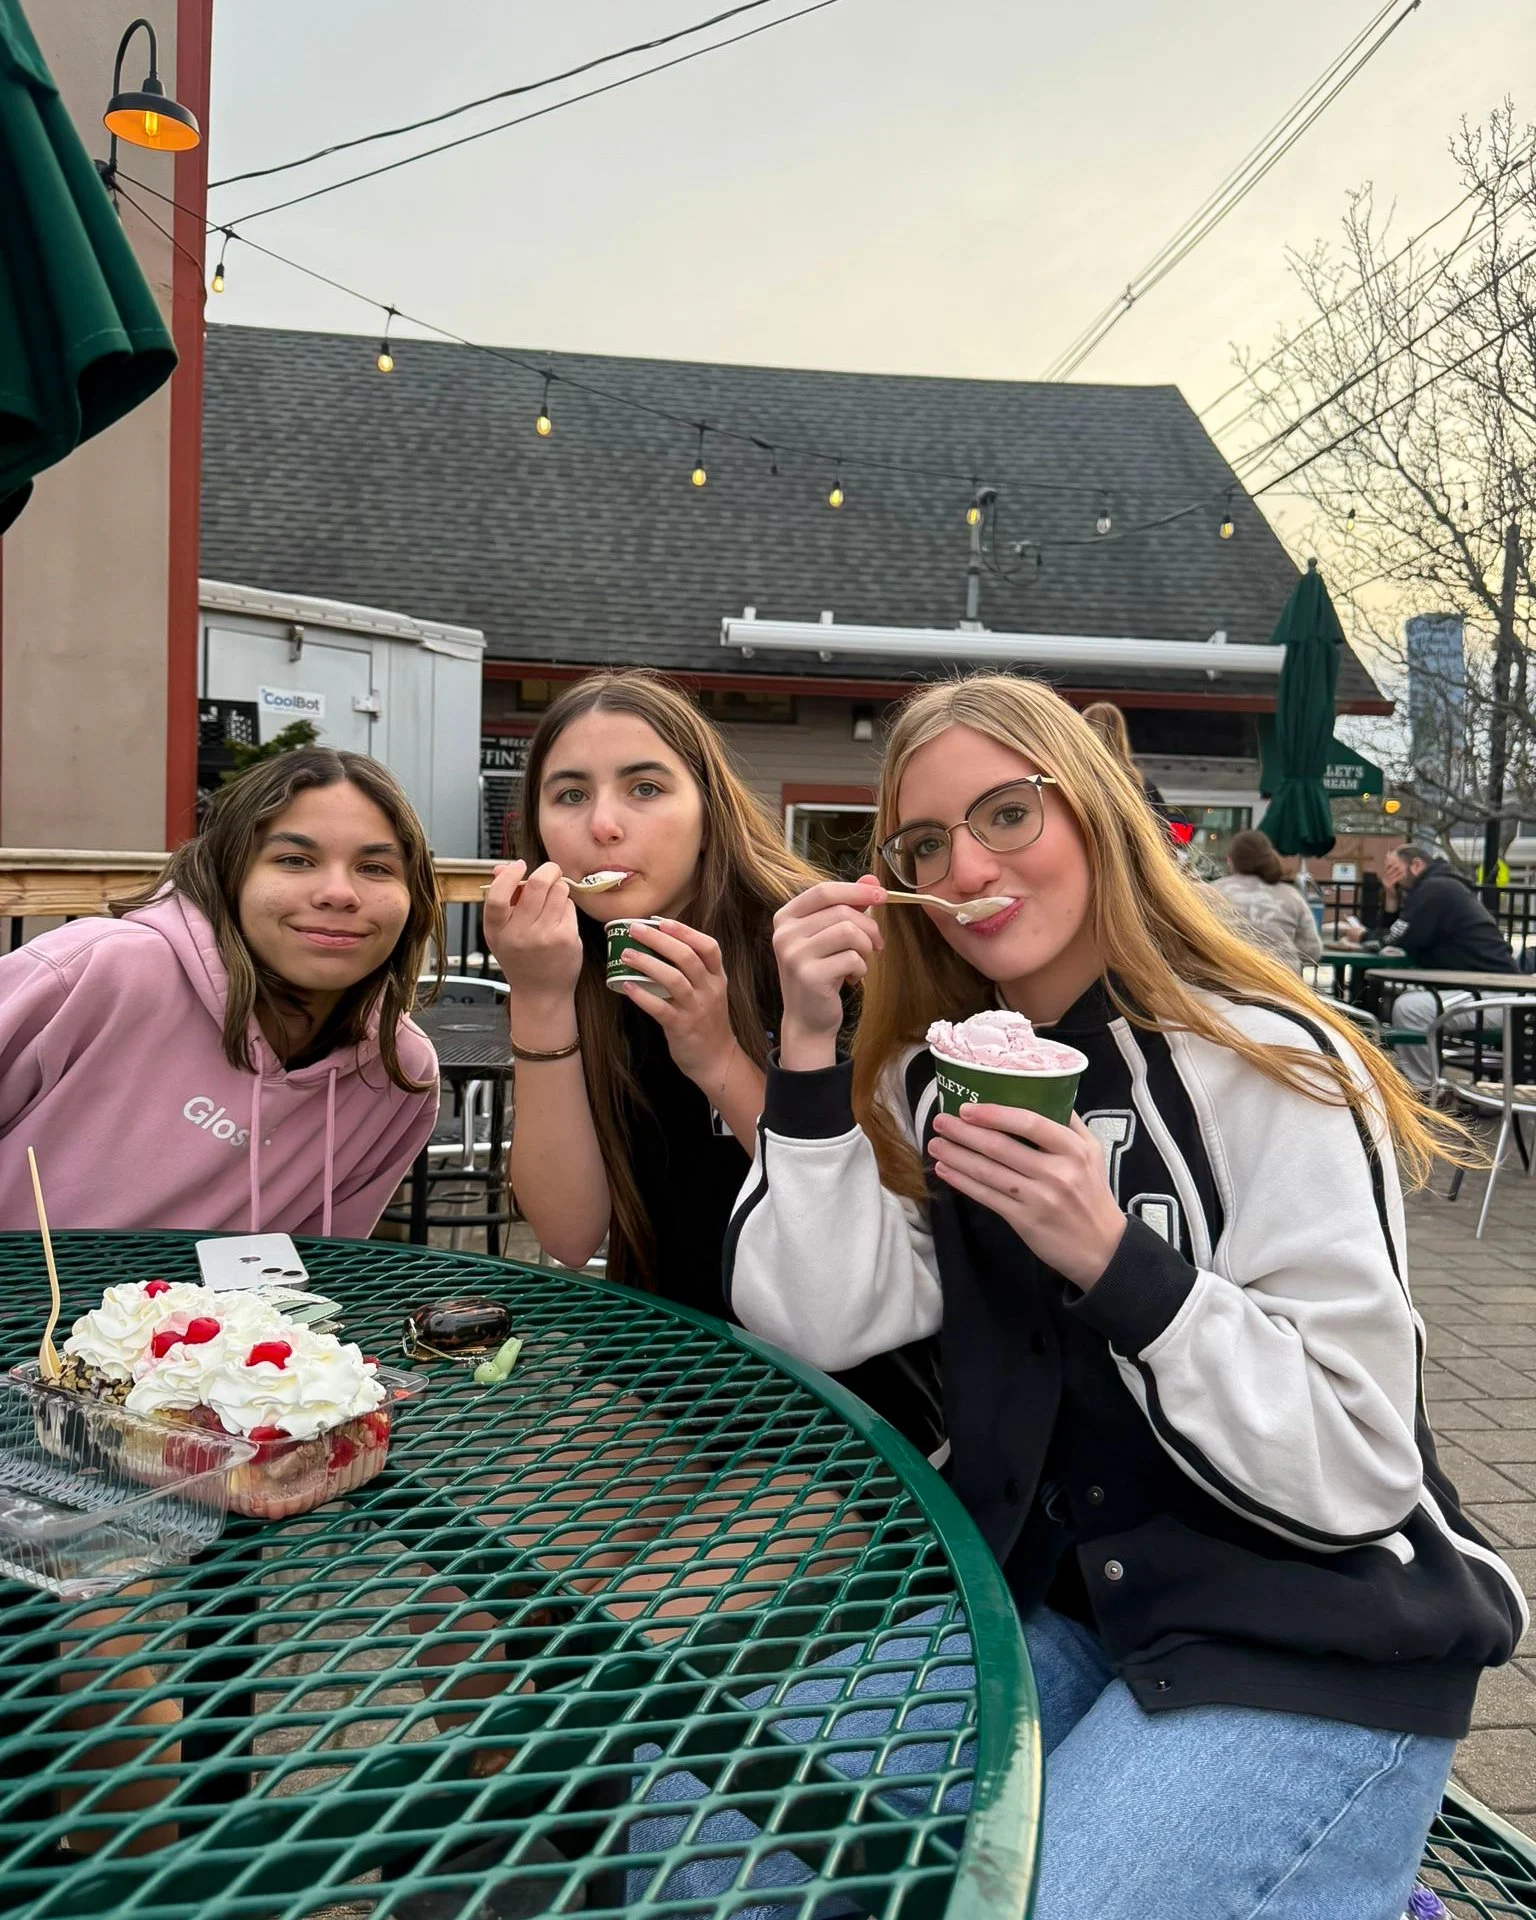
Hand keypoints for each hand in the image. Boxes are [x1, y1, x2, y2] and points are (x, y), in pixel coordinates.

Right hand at [482, 860, 582, 1004]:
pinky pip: (569, 906)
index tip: (519, 866)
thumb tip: (503, 867)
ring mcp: (544, 937)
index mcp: (496, 930)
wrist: (541, 992)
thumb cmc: (520, 957)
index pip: (497, 896)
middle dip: (548, 870)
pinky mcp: (566, 939)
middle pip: (536, 885)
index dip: (509, 875)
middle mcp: (519, 934)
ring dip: (559, 888)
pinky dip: (566, 907)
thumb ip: (502, 898)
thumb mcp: (501, 931)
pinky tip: (560, 920)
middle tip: (550, 871)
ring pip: (558, 891)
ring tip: (553, 901)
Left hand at [616, 920, 739, 1089]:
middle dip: (660, 940)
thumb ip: (693, 971)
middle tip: (634, 930)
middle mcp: (709, 990)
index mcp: (717, 978)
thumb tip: (661, 943)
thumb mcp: (709, 991)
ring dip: (648, 964)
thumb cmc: (707, 1021)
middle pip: (687, 957)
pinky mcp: (682, 1027)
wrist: (717, 1059)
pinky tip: (626, 986)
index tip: (662, 921)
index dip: (686, 932)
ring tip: (626, 954)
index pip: (709, 947)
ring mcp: (696, 1009)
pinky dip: (642, 996)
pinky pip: (660, 1008)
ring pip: (674, 980)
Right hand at [771, 877, 885, 1070]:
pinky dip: (861, 968)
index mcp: (786, 918)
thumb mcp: (830, 937)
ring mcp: (793, 955)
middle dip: (869, 927)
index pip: (823, 891)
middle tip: (876, 944)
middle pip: (841, 911)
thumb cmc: (822, 974)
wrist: (807, 1020)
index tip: (882, 896)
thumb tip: (872, 880)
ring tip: (861, 961)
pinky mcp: (808, 976)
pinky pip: (851, 958)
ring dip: (866, 947)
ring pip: (848, 931)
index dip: (856, 890)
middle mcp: (784, 934)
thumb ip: (848, 906)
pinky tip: (851, 978)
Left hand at [929, 1105, 1125, 1289]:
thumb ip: (1069, 1123)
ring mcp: (1039, 1197)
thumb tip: (1042, 1090)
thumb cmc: (1092, 1194)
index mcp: (1074, 1149)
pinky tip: (945, 1170)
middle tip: (940, 1121)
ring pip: (988, 1172)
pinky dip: (962, 1182)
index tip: (967, 1107)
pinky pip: (987, 1196)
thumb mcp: (1092, 1153)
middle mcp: (1057, 1172)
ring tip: (935, 1144)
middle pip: (1001, 1147)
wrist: (1103, 1248)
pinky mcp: (1025, 1220)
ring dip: (956, 1156)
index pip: (1030, 1122)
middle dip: (964, 1132)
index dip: (995, 1114)